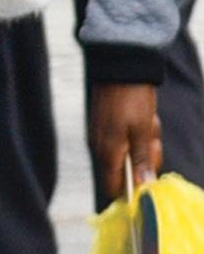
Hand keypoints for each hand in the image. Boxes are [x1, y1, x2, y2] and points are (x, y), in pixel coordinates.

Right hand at [91, 78, 165, 197]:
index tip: (149, 173)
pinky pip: (124, 138)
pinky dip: (136, 131)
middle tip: (153, 138)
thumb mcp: (144, 130)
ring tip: (149, 122)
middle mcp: (100, 147)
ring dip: (143, 141)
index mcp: (108, 152)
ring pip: (127, 151)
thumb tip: (143, 186)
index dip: (133, 187)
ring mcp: (101, 135)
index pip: (114, 187)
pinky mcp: (105, 125)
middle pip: (125, 169)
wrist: (121, 66)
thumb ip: (142, 159)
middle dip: (144, 157)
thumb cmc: (133, 98)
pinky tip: (142, 116)